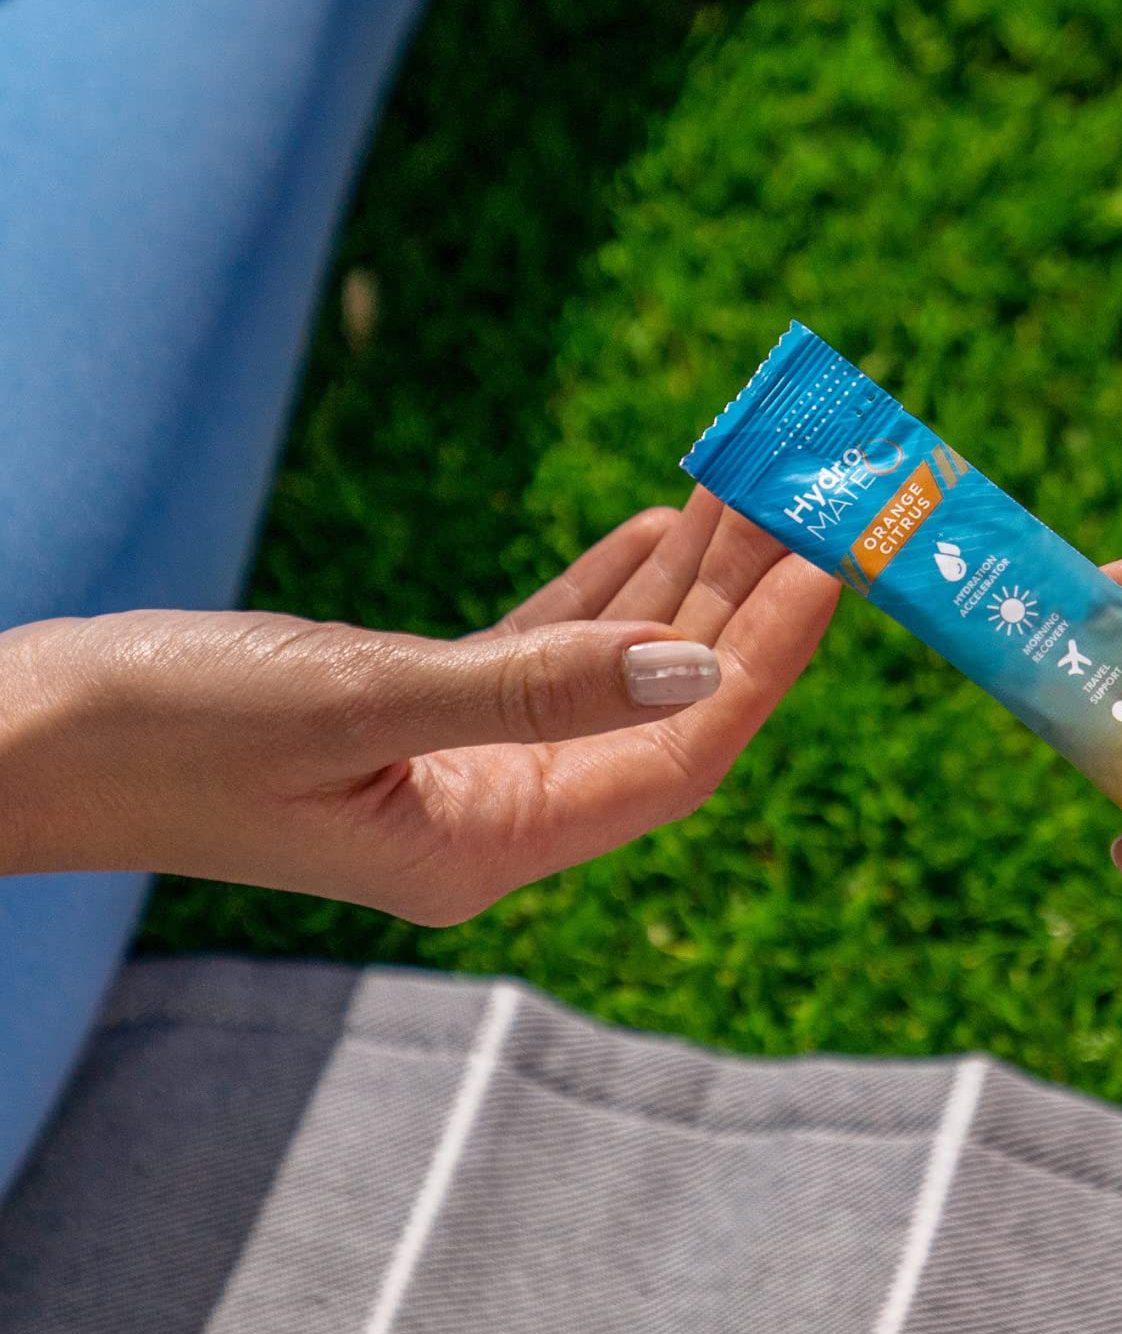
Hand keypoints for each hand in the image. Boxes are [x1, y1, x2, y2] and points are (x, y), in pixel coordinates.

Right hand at [0, 492, 838, 924]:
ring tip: (752, 488)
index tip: (829, 563)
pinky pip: (547, 651)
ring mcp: (463, 767)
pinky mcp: (418, 715)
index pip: (676, 758)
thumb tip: (697, 672)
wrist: (20, 734)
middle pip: (661, 706)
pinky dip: (605, 590)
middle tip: (810, 498)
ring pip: (611, 668)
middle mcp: (496, 817)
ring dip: (682, 581)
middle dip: (740, 601)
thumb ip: (535, 685)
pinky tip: (657, 526)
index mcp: (491, 845)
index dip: (764, 661)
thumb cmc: (164, 728)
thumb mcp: (359, 699)